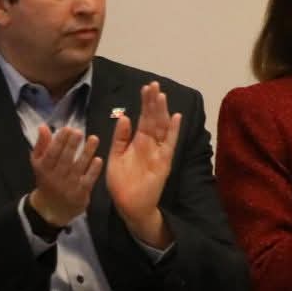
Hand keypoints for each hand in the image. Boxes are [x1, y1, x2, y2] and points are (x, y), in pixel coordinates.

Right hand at [28, 124, 101, 228]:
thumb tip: (43, 126)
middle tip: (79, 132)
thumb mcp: (39, 163)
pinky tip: (98, 159)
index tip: (67, 128)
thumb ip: (42, 144)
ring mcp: (68, 186)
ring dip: (87, 153)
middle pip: (65, 159)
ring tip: (94, 139)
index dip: (59, 141)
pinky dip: (93, 170)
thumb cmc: (47, 179)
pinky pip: (87, 180)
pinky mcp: (80, 194)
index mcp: (43, 169)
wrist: (52, 208)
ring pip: (78, 168)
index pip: (51, 153)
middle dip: (72, 145)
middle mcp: (55, 178)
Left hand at [107, 82, 180, 248]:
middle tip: (154, 84)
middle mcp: (149, 144)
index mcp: (137, 142)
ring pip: (162, 127)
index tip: (145, 88)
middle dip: (153, 102)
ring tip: (161, 95)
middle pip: (153, 119)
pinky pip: (170, 144)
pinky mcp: (164, 162)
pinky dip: (174, 131)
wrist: (129, 205)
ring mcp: (158, 152)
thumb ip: (119, 138)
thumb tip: (124, 116)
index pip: (142, 118)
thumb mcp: (115, 157)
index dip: (144, 103)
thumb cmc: (121, 183)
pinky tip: (176, 117)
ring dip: (162, 112)